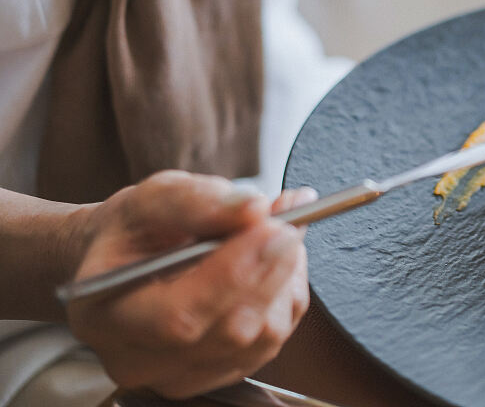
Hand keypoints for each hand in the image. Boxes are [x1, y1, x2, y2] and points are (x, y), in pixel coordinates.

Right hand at [65, 171, 314, 398]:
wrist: (124, 262)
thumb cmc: (133, 232)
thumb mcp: (151, 198)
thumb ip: (197, 200)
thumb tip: (253, 208)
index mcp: (107, 316)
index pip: (179, 315)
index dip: (236, 274)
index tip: (275, 227)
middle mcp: (139, 361)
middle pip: (231, 331)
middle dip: (271, 269)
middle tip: (287, 220)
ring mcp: (182, 376)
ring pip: (263, 336)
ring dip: (283, 278)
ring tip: (276, 231)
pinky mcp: (221, 373)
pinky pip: (274, 338)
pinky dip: (286, 293)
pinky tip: (273, 260)